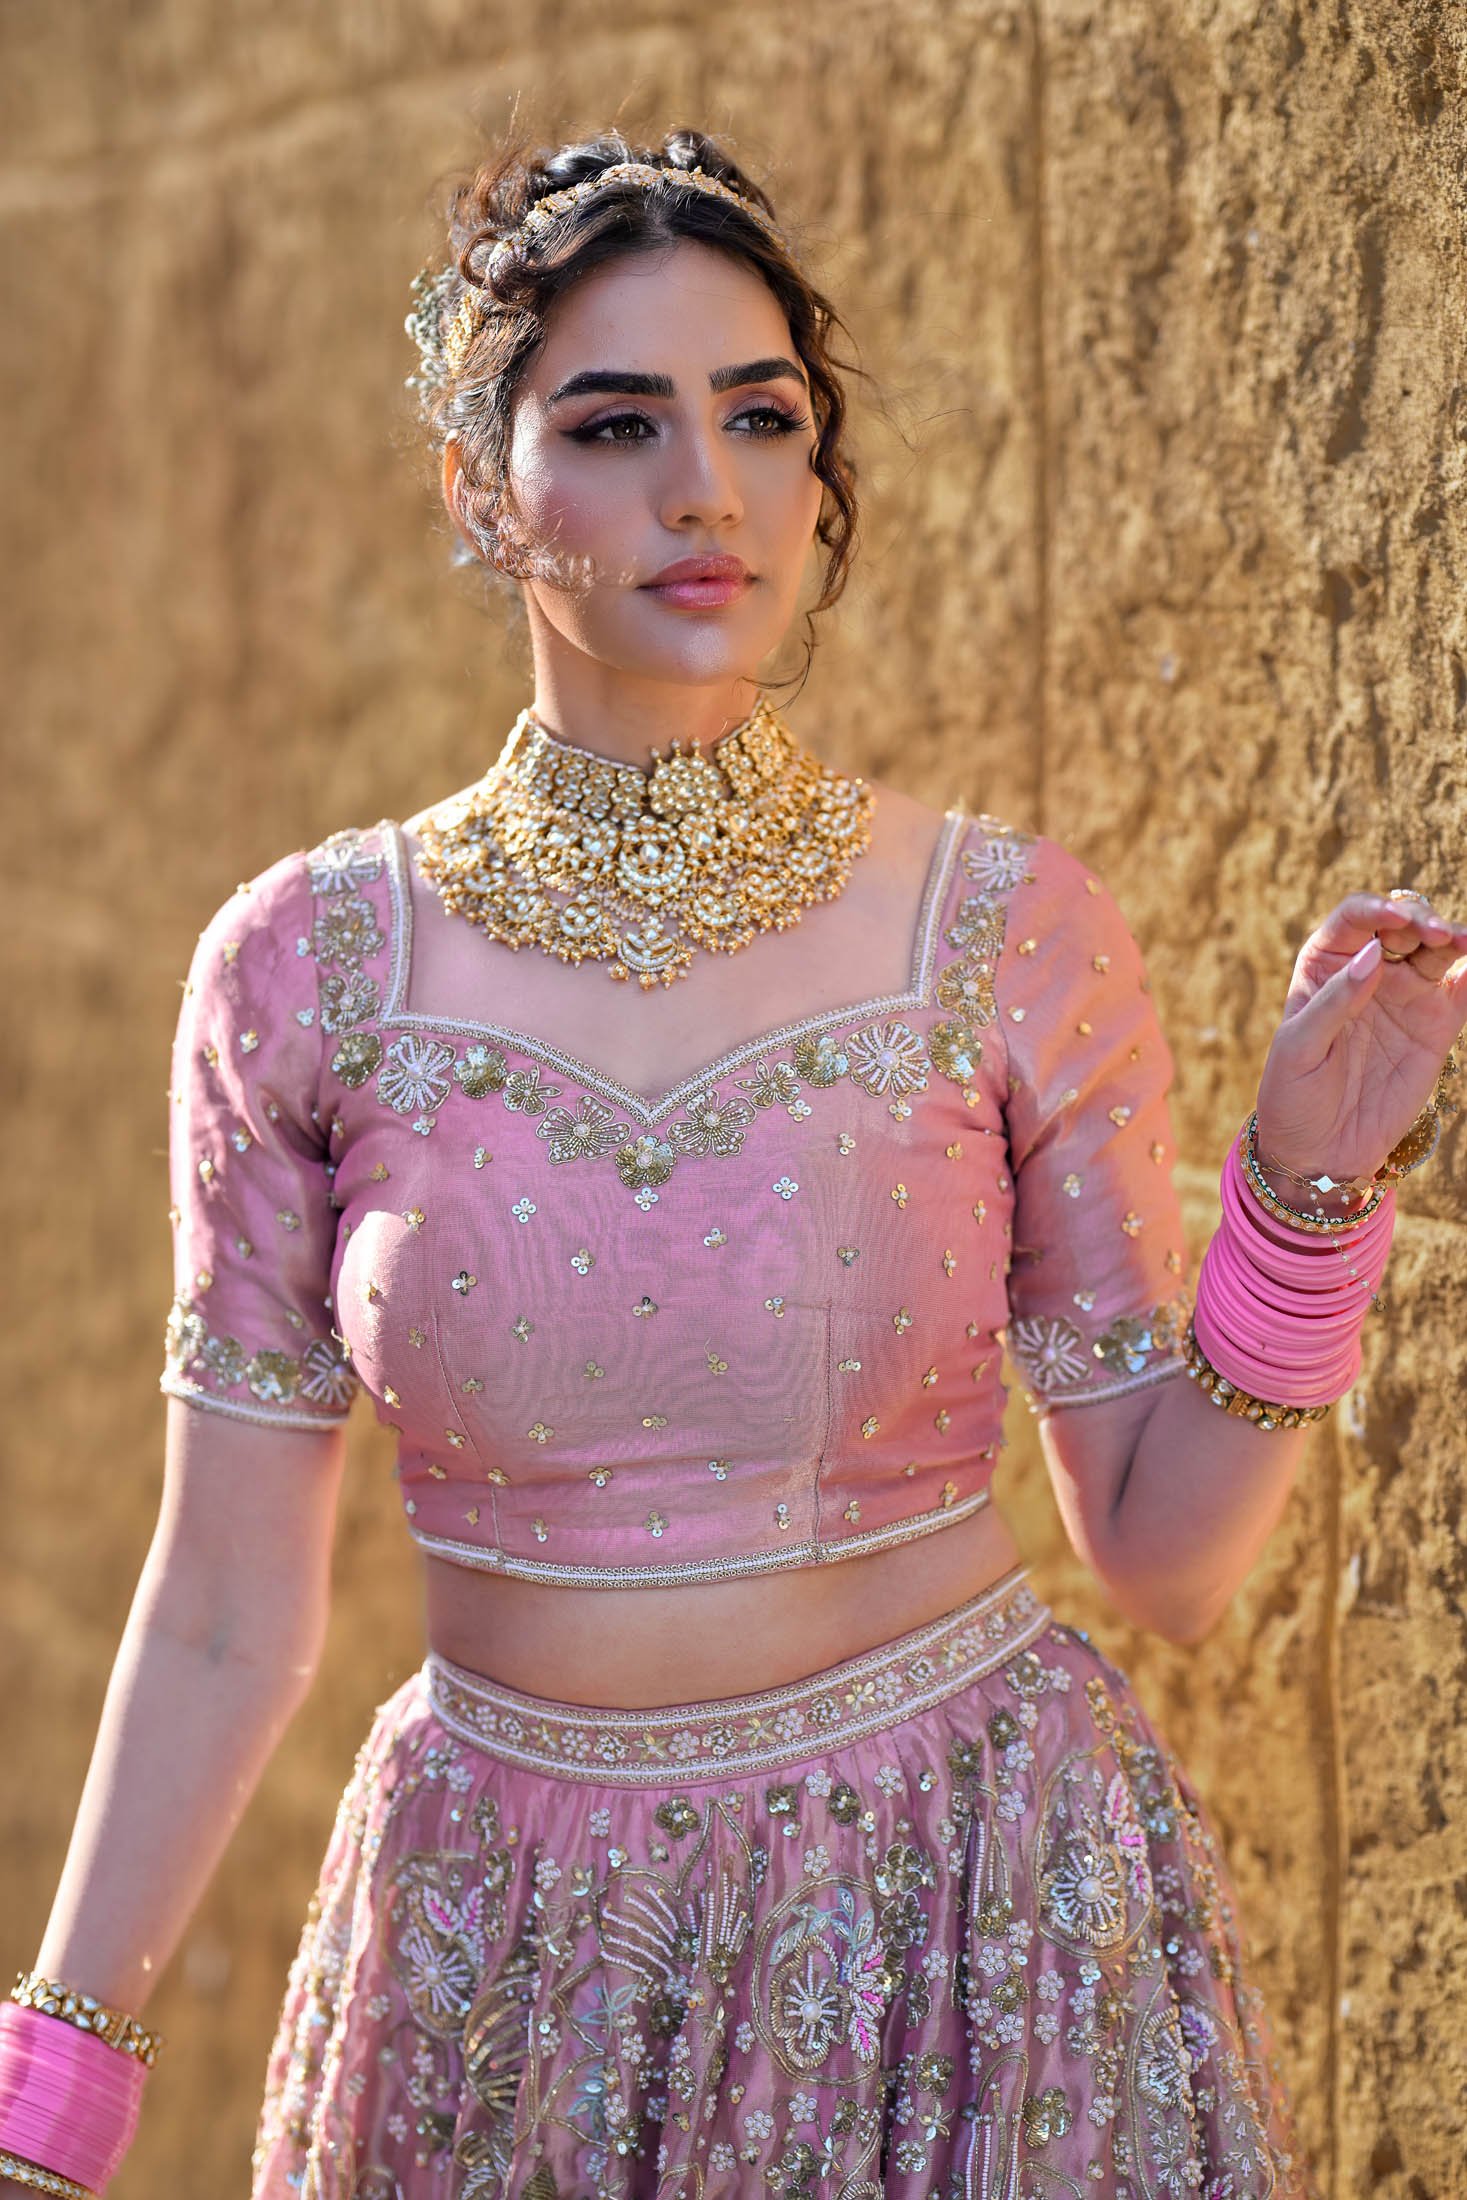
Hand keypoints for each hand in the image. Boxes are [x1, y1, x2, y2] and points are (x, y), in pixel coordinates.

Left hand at [1253, 889, 1466, 1182]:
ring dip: (1454, 937)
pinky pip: (1462, 990)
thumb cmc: (1292, 1095)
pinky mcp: (1435, 1026)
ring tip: (1462, 942)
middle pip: (1403, 924)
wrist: (1319, 1152)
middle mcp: (1369, 971)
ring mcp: (1405, 995)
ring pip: (1437, 949)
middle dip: (1421, 919)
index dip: (1377, 909)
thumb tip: (1376, 951)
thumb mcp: (1299, 1047)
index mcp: (1326, 965)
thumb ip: (1336, 999)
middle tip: (1437, 934)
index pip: (1356, 919)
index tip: (1394, 918)